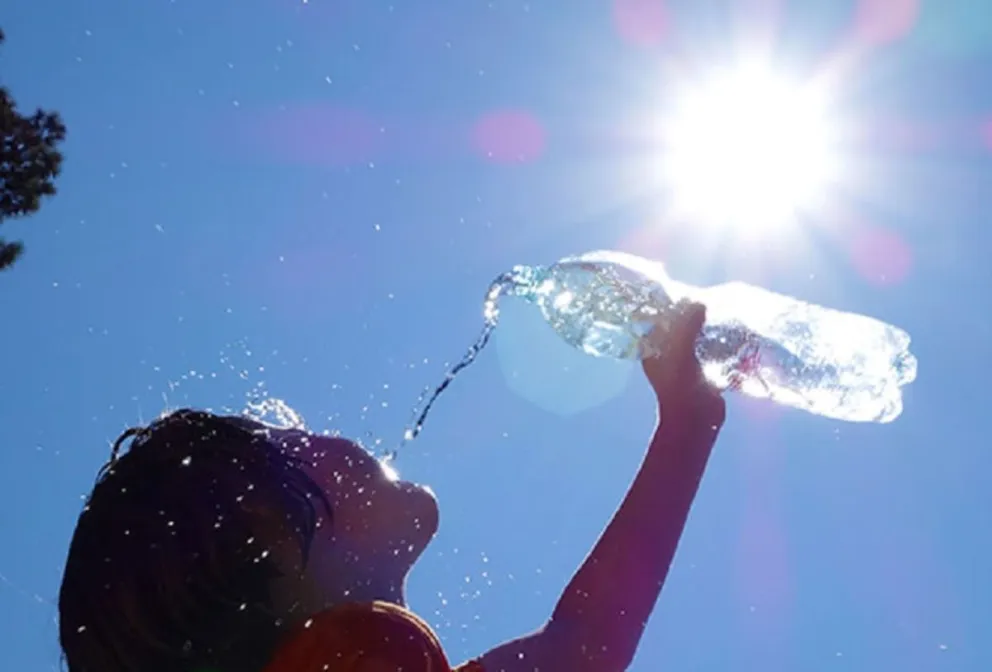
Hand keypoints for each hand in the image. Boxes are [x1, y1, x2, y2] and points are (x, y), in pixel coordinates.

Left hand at [642, 301, 725, 432]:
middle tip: (711, 301)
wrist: (696, 420)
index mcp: (652, 348)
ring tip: (724, 312)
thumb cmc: (680, 385)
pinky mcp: (703, 370)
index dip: (671, 305)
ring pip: (697, 337)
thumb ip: (686, 325)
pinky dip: (720, 343)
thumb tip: (698, 302)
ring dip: (709, 328)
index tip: (688, 292)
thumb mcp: (680, 351)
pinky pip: (711, 350)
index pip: (659, 318)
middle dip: (694, 315)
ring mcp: (685, 362)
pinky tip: (733, 333)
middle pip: (679, 326)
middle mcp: (666, 353)